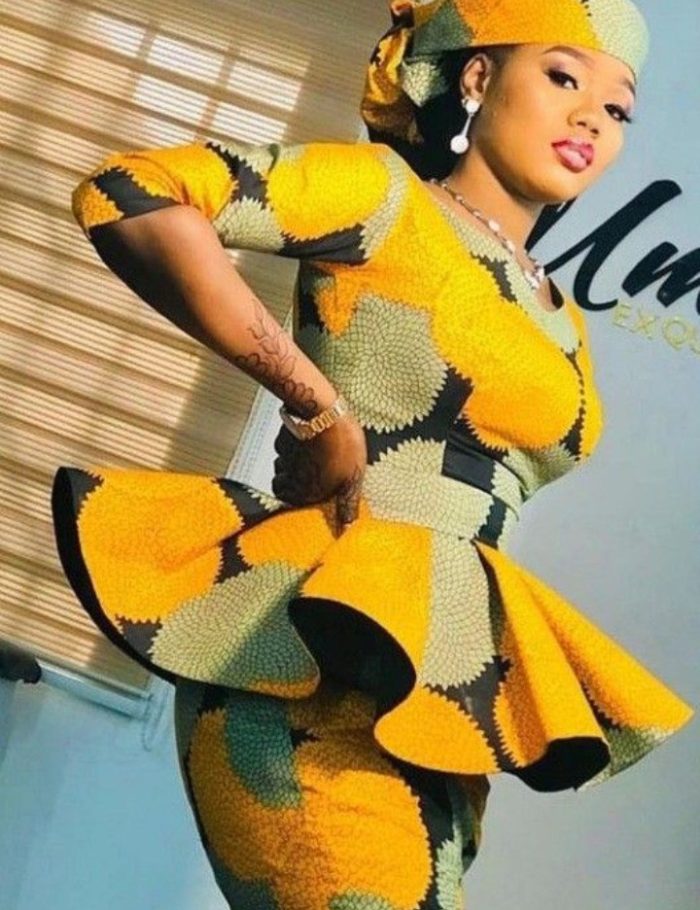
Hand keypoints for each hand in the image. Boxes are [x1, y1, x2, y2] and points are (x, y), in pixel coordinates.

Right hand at [271, 413, 366, 530]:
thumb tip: (347, 528)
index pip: (292, 505)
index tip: (314, 493)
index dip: (302, 498)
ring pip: (282, 466)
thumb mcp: (353, 479)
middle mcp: (291, 479)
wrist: (325, 411)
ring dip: (293, 463)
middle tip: (311, 475)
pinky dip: (293, 445)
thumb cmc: (342, 445)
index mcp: (307, 493)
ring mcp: (286, 458)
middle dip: (293, 481)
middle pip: (282, 486)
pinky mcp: (284, 439)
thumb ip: (348, 505)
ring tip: (313, 456)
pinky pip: (285, 447)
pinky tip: (309, 440)